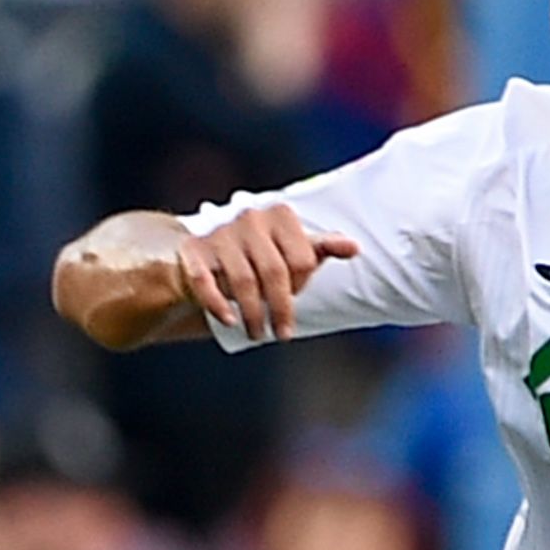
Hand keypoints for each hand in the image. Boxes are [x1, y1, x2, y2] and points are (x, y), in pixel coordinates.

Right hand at [178, 205, 357, 343]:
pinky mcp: (194, 251)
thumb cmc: (260, 253)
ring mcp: (220, 235)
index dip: (301, 285)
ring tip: (257, 334)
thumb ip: (321, 248)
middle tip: (282, 334)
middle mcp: (250, 219)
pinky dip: (217, 304)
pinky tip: (229, 320)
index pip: (301, 259)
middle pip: (274, 272)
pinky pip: (205, 282)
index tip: (295, 298)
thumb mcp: (293, 248)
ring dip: (253, 314)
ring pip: (243, 282)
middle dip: (281, 308)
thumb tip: (355, 248)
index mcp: (280, 215)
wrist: (208, 250)